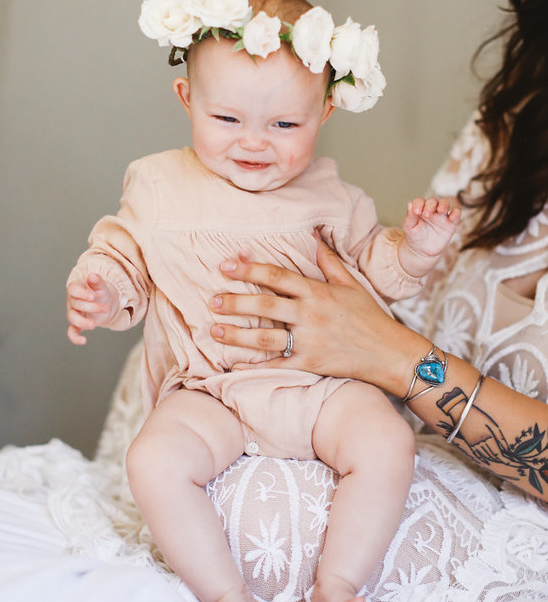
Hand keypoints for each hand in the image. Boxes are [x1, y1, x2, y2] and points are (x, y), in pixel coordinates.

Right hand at [66, 273, 117, 344]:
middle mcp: (72, 301)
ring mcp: (74, 313)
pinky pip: (72, 332)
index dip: (82, 294)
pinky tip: (83, 341)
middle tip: (105, 308)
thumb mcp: (101, 286)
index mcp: (76, 289)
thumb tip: (92, 275)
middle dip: (91, 307)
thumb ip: (97, 281)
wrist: (104, 303)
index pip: (73, 290)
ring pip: (72, 318)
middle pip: (76, 304)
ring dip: (82, 322)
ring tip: (94, 325)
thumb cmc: (100, 292)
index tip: (93, 296)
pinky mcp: (77, 325)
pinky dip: (75, 338)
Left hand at [209, 234, 425, 395]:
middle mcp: (311, 315)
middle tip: (212, 300)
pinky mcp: (310, 364)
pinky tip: (235, 365)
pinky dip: (255, 366)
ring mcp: (310, 341)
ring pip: (266, 337)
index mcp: (318, 292)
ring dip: (237, 334)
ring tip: (215, 330)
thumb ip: (329, 261)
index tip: (227, 266)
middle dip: (235, 302)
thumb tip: (315, 235)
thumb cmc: (370, 317)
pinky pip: (277, 365)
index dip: (250, 270)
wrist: (389, 353)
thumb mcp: (352, 284)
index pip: (277, 276)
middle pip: (265, 305)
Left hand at [399, 197, 459, 275]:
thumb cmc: (414, 236)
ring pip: (445, 204)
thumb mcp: (409, 227)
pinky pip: (456, 214)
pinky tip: (452, 217)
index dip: (418, 204)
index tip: (416, 212)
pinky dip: (456, 213)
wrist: (422, 251)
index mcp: (420, 209)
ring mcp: (442, 216)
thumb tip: (410, 203)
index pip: (420, 201)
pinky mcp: (451, 223)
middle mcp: (432, 210)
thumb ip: (410, 216)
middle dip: (430, 205)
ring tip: (440, 210)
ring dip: (444, 205)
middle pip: (433, 201)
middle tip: (426, 214)